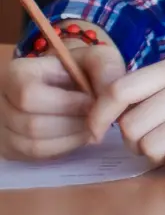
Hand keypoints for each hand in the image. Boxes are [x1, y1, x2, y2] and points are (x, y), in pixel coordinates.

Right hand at [0, 36, 127, 160]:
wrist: (71, 82)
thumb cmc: (83, 68)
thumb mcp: (98, 58)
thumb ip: (105, 71)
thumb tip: (103, 103)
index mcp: (17, 73)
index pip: (29, 95)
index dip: (66, 104)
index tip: (92, 101)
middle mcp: (1, 100)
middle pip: (32, 125)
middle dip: (72, 124)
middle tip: (96, 118)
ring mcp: (3, 125)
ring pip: (33, 144)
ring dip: (70, 138)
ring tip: (91, 127)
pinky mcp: (10, 146)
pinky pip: (34, 156)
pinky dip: (62, 148)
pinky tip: (78, 135)